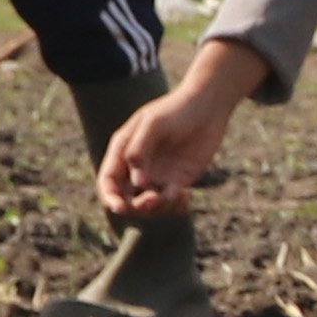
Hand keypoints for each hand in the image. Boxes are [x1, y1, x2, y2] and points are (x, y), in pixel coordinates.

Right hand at [99, 39, 272, 219]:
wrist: (207, 108)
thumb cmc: (176, 110)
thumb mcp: (153, 124)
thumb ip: (139, 150)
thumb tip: (137, 182)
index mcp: (123, 152)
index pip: (108, 182)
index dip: (110, 197)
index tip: (120, 207)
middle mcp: (138, 168)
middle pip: (127, 200)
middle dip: (137, 207)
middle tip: (154, 198)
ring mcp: (158, 176)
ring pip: (150, 206)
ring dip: (160, 209)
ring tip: (176, 194)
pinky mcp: (178, 181)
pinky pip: (171, 203)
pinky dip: (176, 207)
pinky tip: (186, 195)